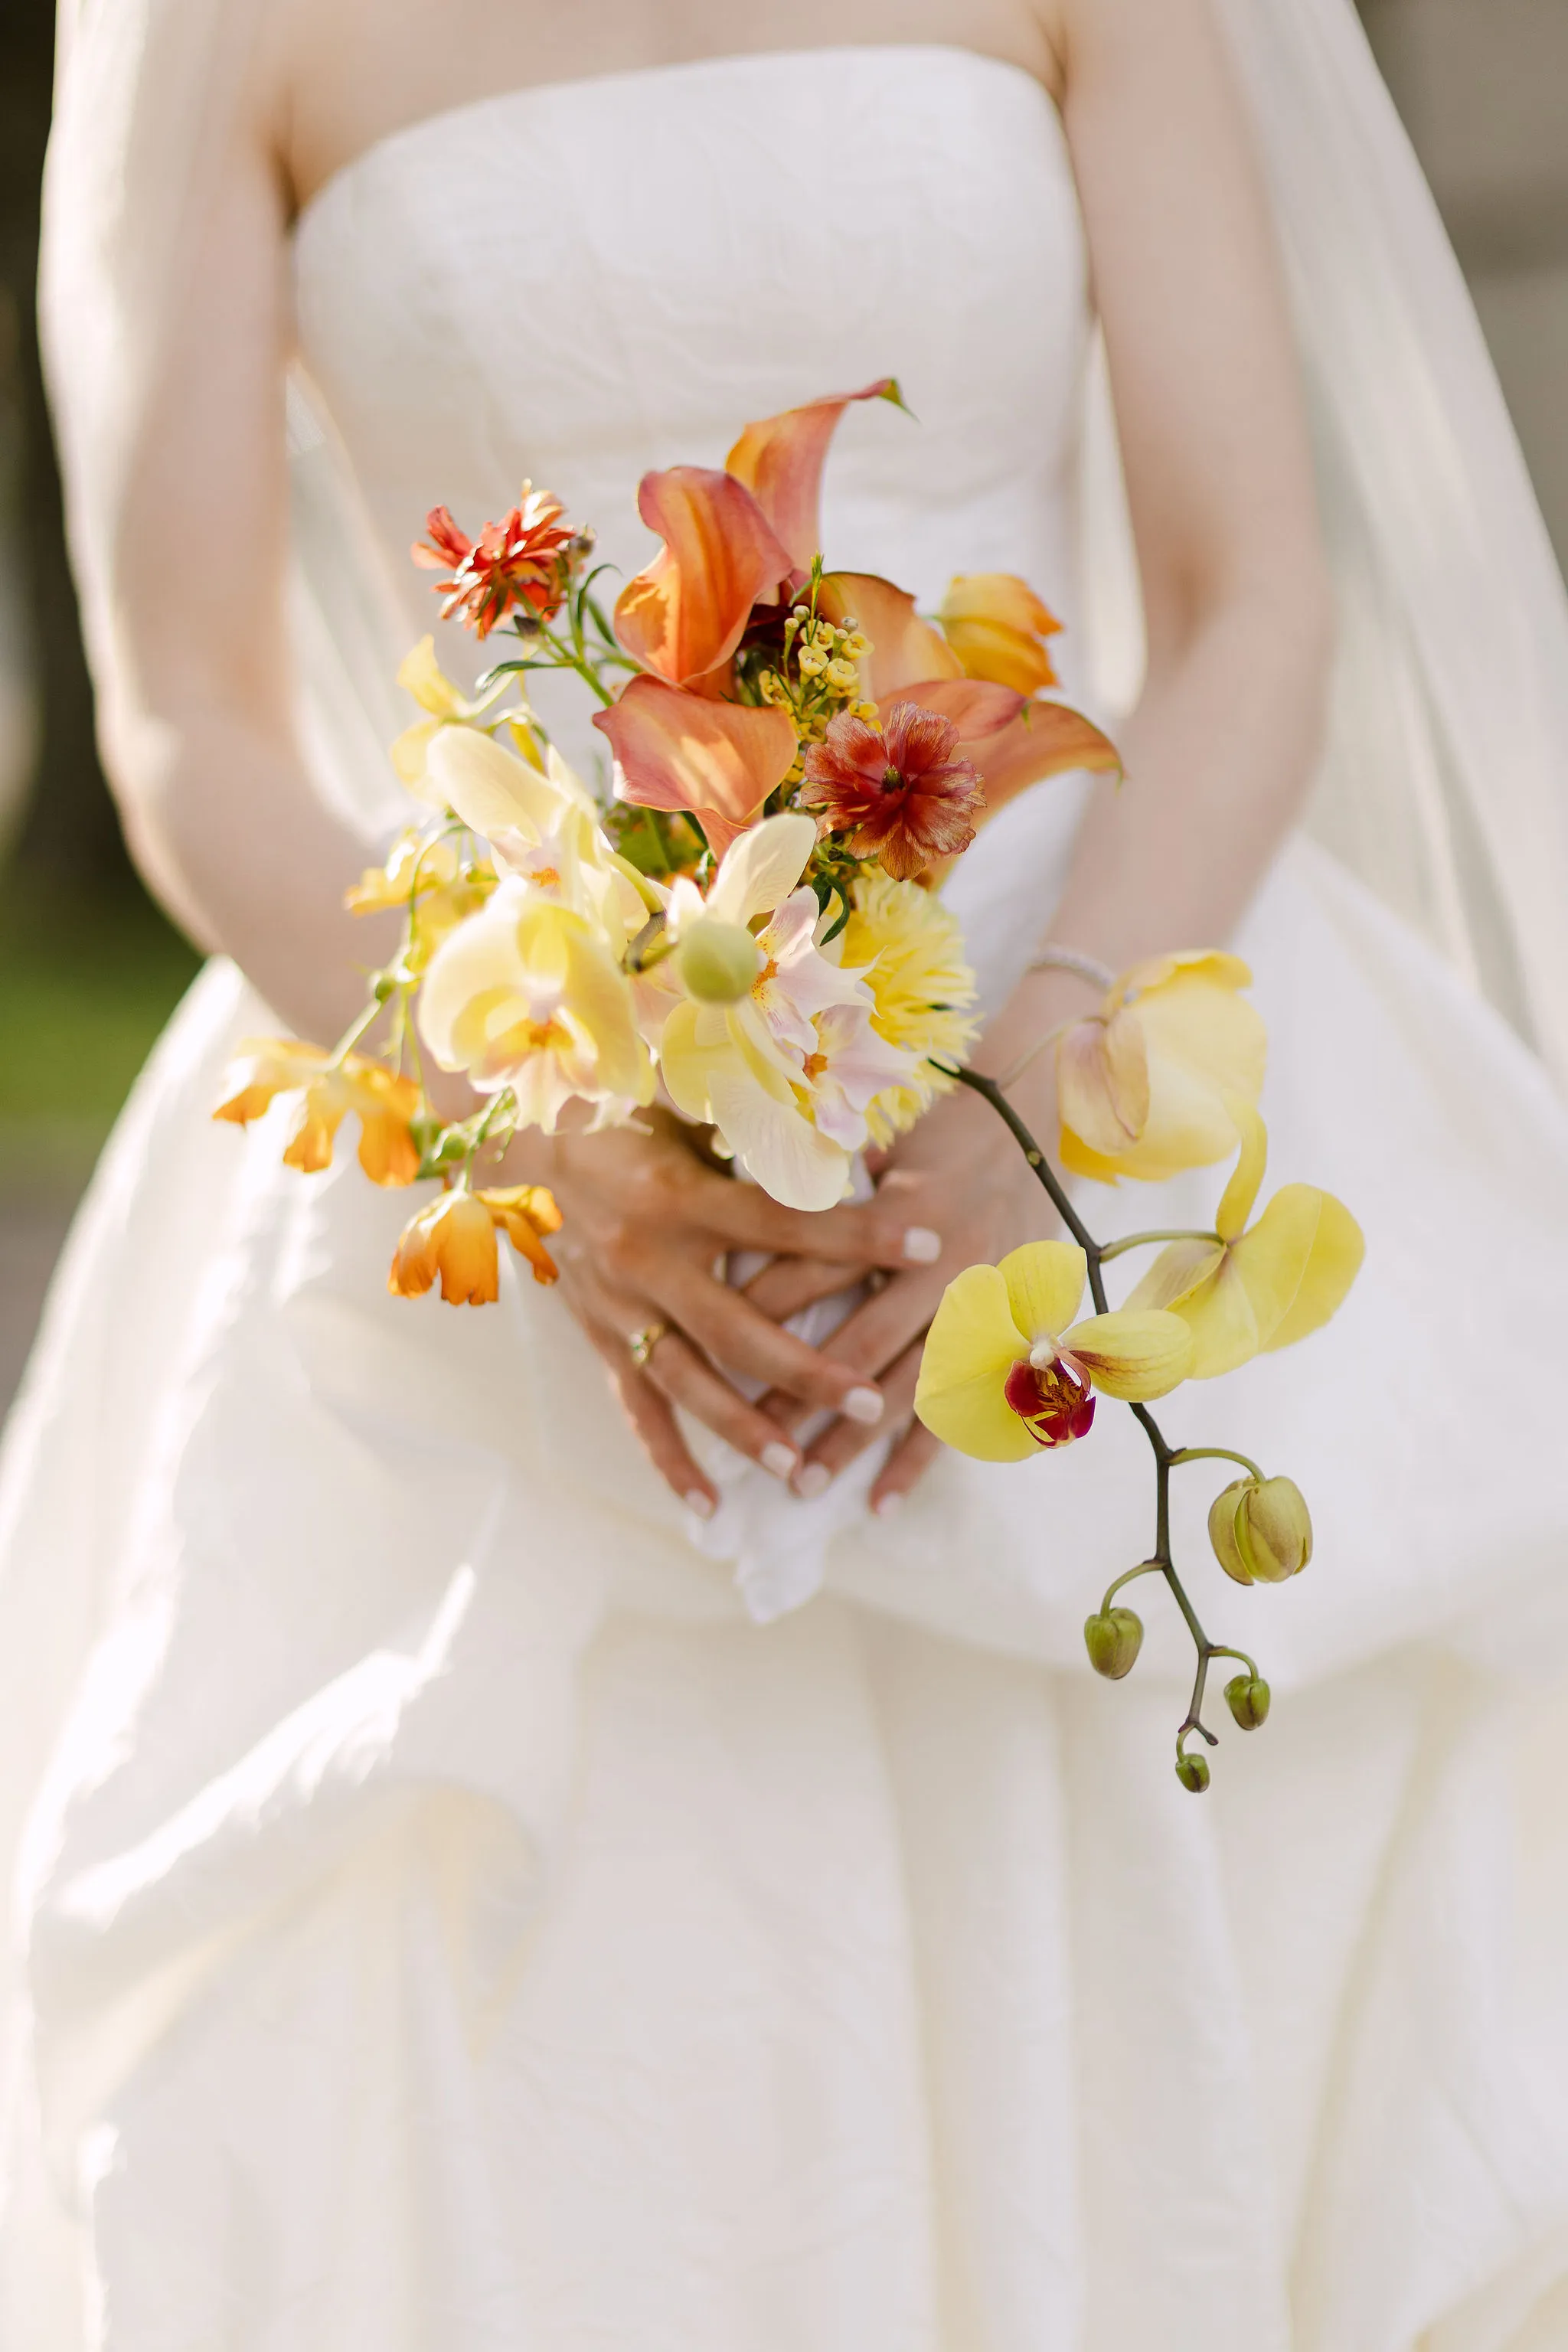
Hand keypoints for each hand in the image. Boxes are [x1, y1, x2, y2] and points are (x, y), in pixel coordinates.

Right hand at [516, 1110, 945, 1514]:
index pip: (784, 1223)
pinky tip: (707, 1503)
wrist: (518, 1142)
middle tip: (867, 1405)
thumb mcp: (684, 1103)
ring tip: (799, 1472)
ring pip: (686, 1383)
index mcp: (679, 1197)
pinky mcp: (598, 1334)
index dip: (856, 1234)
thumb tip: (836, 1118)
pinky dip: (668, 1458)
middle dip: (806, 1371)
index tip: (925, 1245)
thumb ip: (752, 1119)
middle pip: (736, 1330)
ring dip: (743, 1431)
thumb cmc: (622, 1113)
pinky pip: (635, 1407)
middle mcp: (647, 1261)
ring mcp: (618, 1307)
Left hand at [746, 1074, 1054, 1511]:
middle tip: (748, 1438)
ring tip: (801, 1484)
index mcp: (911, 1215)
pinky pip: (961, 1414)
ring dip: (853, 1441)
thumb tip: (743, 1182)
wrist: (1037, 1132)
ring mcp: (983, 1314)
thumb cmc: (942, 1126)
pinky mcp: (1006, 1343)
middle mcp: (949, 1271)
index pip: (824, 1265)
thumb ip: (822, 1168)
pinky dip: (919, 1461)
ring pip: (909, 1391)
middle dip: (802, 1393)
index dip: (766, 1301)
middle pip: (863, 1343)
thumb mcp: (882, 1133)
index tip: (710, 1334)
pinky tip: (877, 1502)